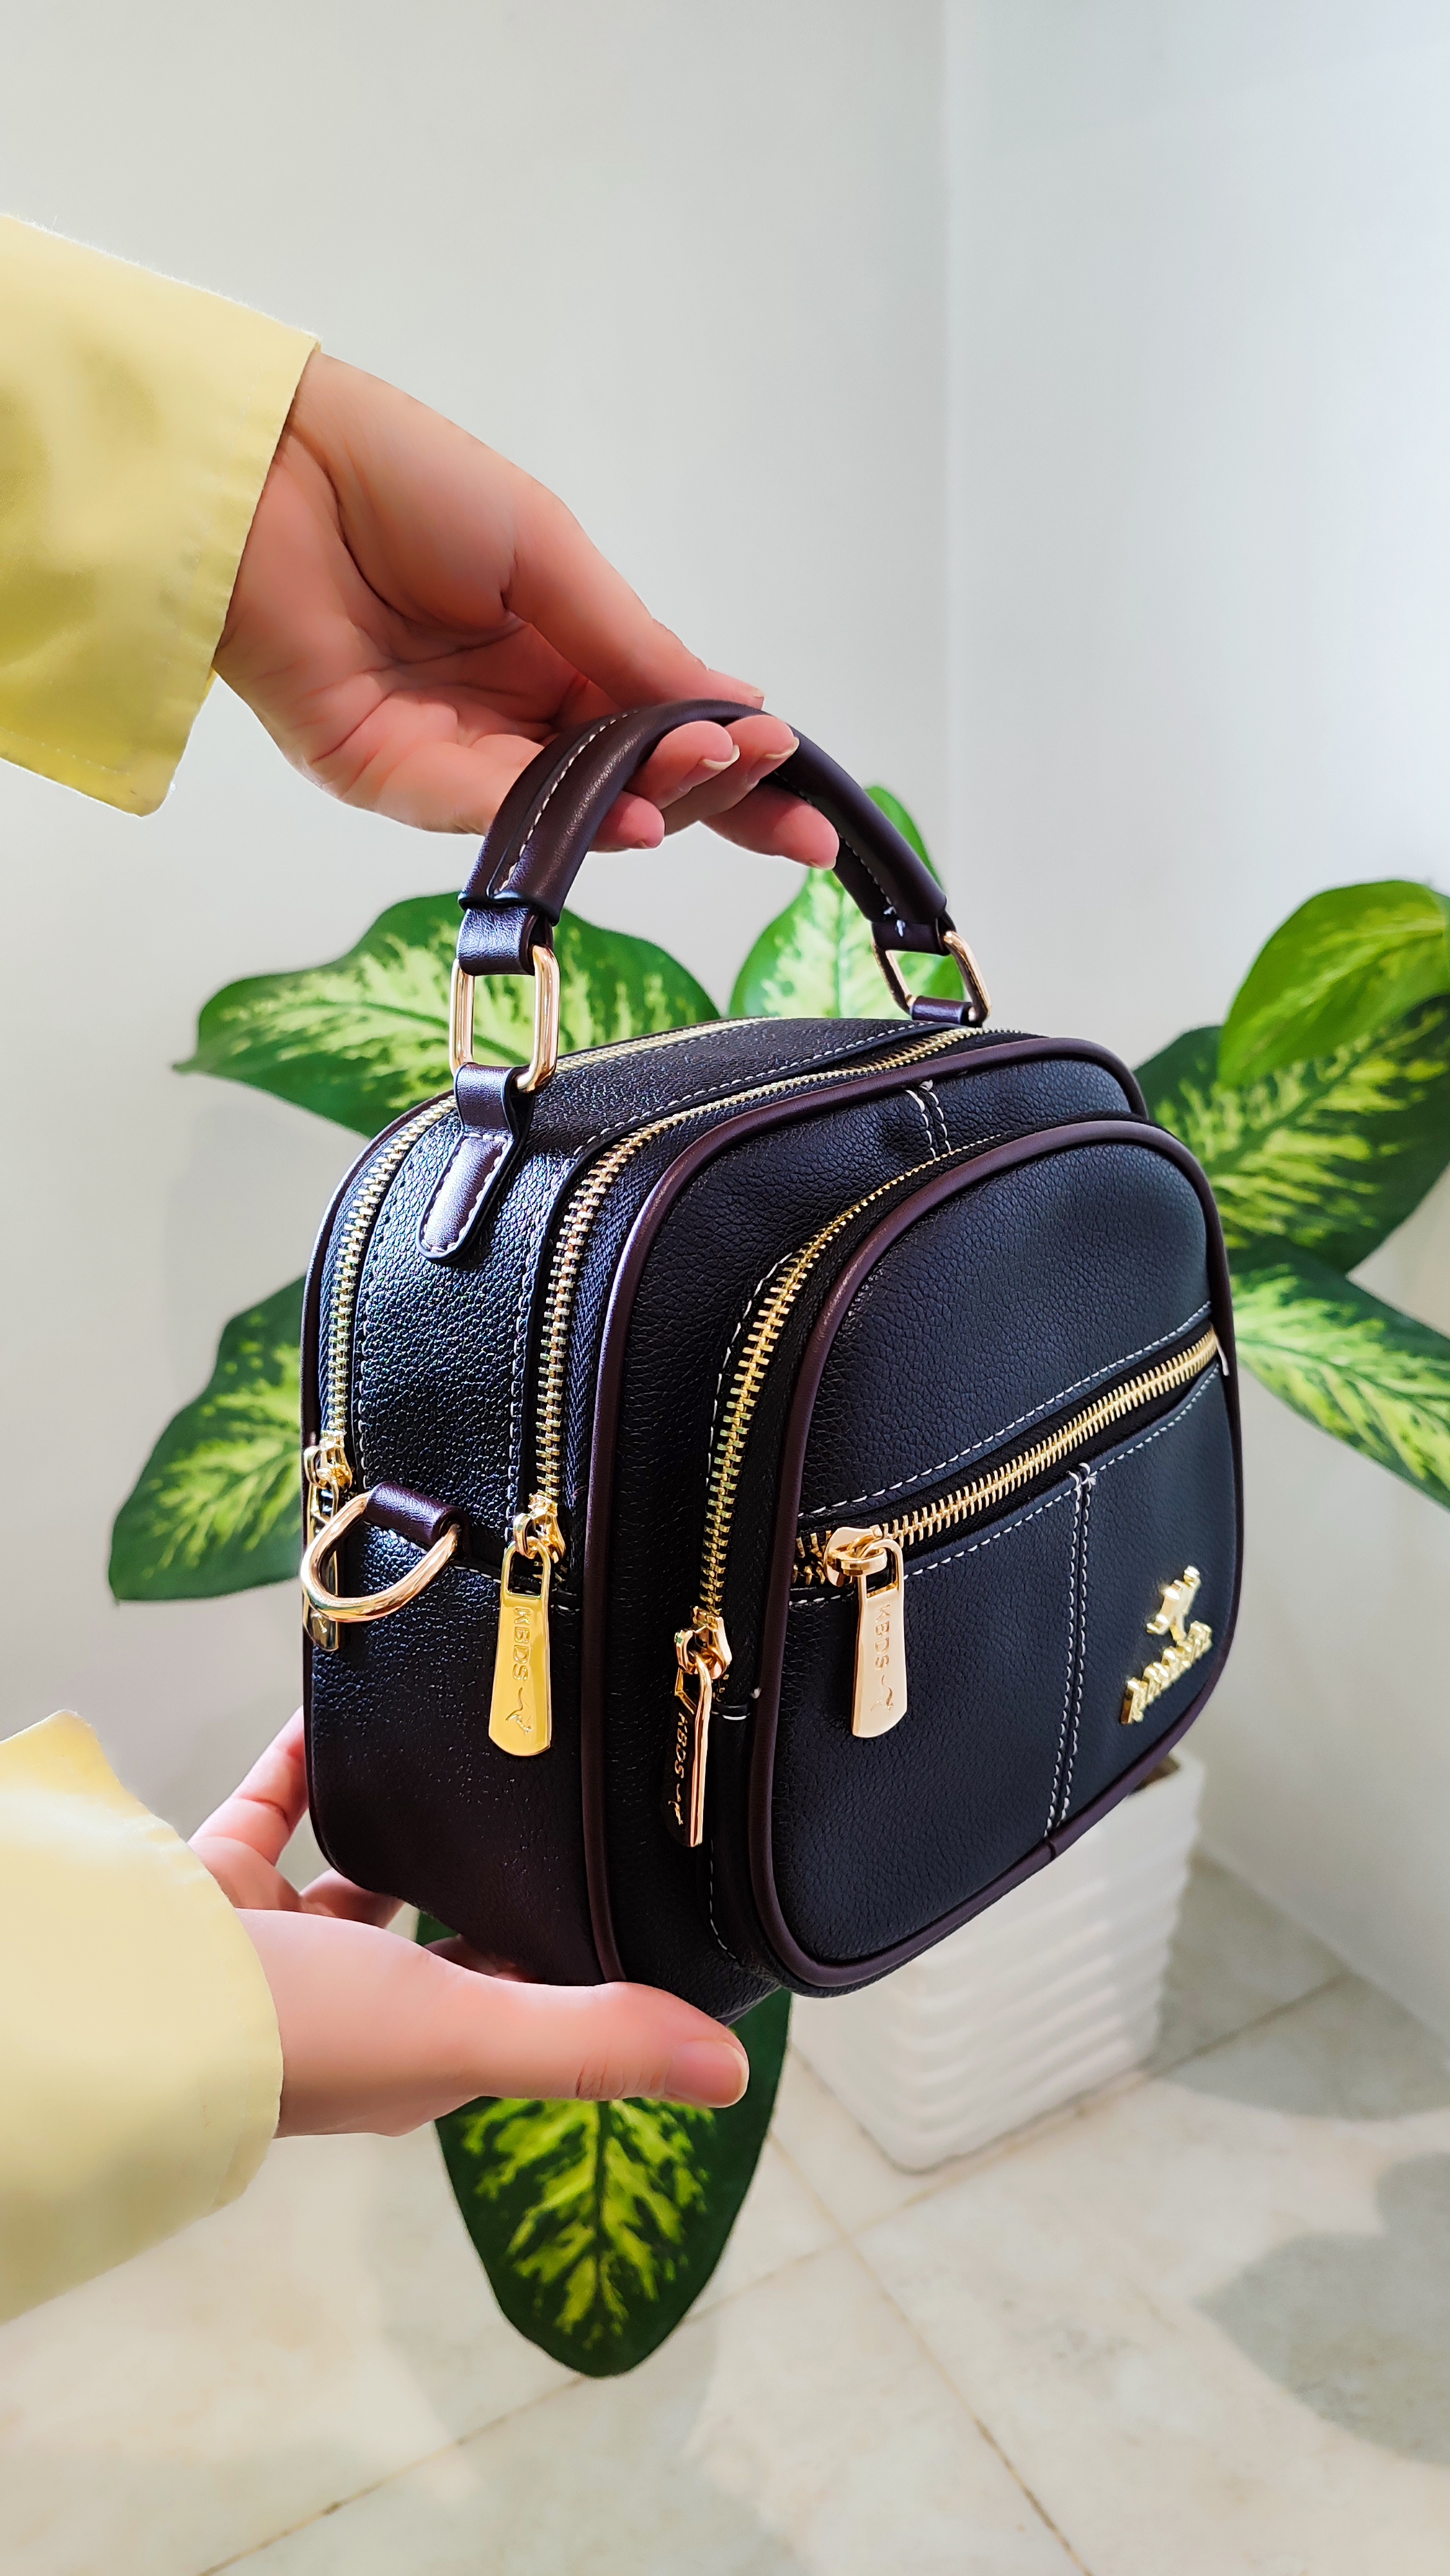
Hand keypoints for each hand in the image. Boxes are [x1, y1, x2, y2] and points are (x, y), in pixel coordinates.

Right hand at [192, 1712, 749, 2137]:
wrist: (119, 1995)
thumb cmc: (290, 2033)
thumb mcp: (460, 2030)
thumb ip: (590, 2040)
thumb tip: (731, 2071)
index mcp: (417, 2055)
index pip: (525, 2004)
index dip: (578, 1959)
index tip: (630, 1892)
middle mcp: (354, 2006)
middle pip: (446, 1933)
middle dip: (493, 1877)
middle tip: (556, 1794)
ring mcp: (279, 1946)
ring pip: (360, 1867)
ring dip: (407, 1816)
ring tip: (469, 1744)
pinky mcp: (219, 1882)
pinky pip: (278, 1801)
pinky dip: (310, 1755)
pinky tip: (350, 1704)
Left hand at [215, 351, 838, 866]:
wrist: (269, 466)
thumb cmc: (398, 478)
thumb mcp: (546, 551)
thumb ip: (632, 642)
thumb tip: (733, 706)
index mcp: (552, 655)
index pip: (661, 734)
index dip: (736, 769)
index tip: (811, 798)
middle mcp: (508, 718)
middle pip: (630, 789)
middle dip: (715, 794)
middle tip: (776, 783)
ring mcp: (451, 756)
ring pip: (572, 810)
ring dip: (656, 800)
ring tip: (721, 770)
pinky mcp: (389, 778)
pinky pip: (492, 812)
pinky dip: (570, 822)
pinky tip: (640, 816)